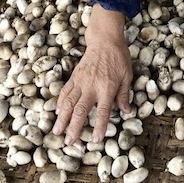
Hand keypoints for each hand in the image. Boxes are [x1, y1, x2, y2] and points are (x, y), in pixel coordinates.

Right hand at [52, 5, 131, 143]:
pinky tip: (57, 112)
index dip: (99, 126)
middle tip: (69, 142)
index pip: (103, 111)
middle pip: (80, 110)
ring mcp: (81, 81)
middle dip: (73, 127)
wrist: (105, 39)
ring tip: (56, 132)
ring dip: (62, 119)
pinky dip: (60, 103)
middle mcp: (92, 86)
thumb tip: (126, 111)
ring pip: (68, 102)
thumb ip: (124, 95)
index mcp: (107, 87)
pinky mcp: (74, 76)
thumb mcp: (127, 75)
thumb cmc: (119, 58)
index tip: (95, 140)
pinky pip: (65, 91)